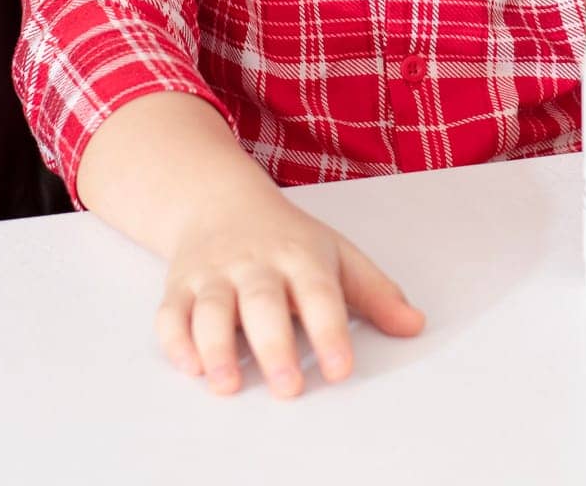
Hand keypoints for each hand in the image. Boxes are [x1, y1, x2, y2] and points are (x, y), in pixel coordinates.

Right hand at [154, 177, 426, 397]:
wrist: (219, 200)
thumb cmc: (287, 237)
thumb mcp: (337, 254)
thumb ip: (375, 293)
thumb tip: (414, 325)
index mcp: (300, 255)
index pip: (319, 293)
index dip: (331, 331)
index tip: (340, 368)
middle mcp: (255, 263)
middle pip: (262, 300)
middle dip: (273, 344)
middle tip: (289, 386)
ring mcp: (214, 273)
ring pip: (211, 307)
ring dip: (217, 346)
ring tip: (229, 384)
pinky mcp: (180, 286)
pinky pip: (171, 312)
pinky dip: (176, 339)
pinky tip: (190, 365)